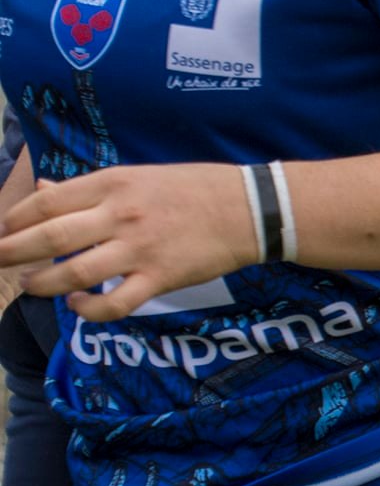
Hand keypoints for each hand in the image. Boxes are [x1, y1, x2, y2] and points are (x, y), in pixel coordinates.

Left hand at [0, 164, 257, 320]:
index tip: (0, 232)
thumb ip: (87, 189)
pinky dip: (88, 309)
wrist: (248, 209)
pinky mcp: (159, 279)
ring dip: (43, 284)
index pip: (47, 203)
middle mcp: (120, 215)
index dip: (14, 219)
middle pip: (50, 237)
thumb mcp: (136, 176)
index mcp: (112, 184)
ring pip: (74, 274)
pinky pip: (113, 303)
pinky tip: (79, 305)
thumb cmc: (192, 189)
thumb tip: (42, 191)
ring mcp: (139, 249)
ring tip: (30, 286)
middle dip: (11, 252)